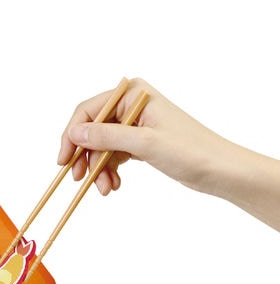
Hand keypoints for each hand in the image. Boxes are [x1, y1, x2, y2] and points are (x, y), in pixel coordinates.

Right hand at [57, 78, 229, 195]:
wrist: (219, 170)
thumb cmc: (190, 150)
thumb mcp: (144, 143)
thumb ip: (106, 136)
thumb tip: (74, 133)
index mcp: (132, 94)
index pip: (89, 111)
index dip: (72, 135)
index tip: (64, 160)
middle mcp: (131, 105)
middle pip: (93, 130)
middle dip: (86, 157)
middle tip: (80, 179)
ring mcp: (134, 124)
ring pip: (102, 146)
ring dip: (99, 169)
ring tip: (104, 189)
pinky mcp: (139, 142)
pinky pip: (114, 155)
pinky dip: (110, 171)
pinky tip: (114, 185)